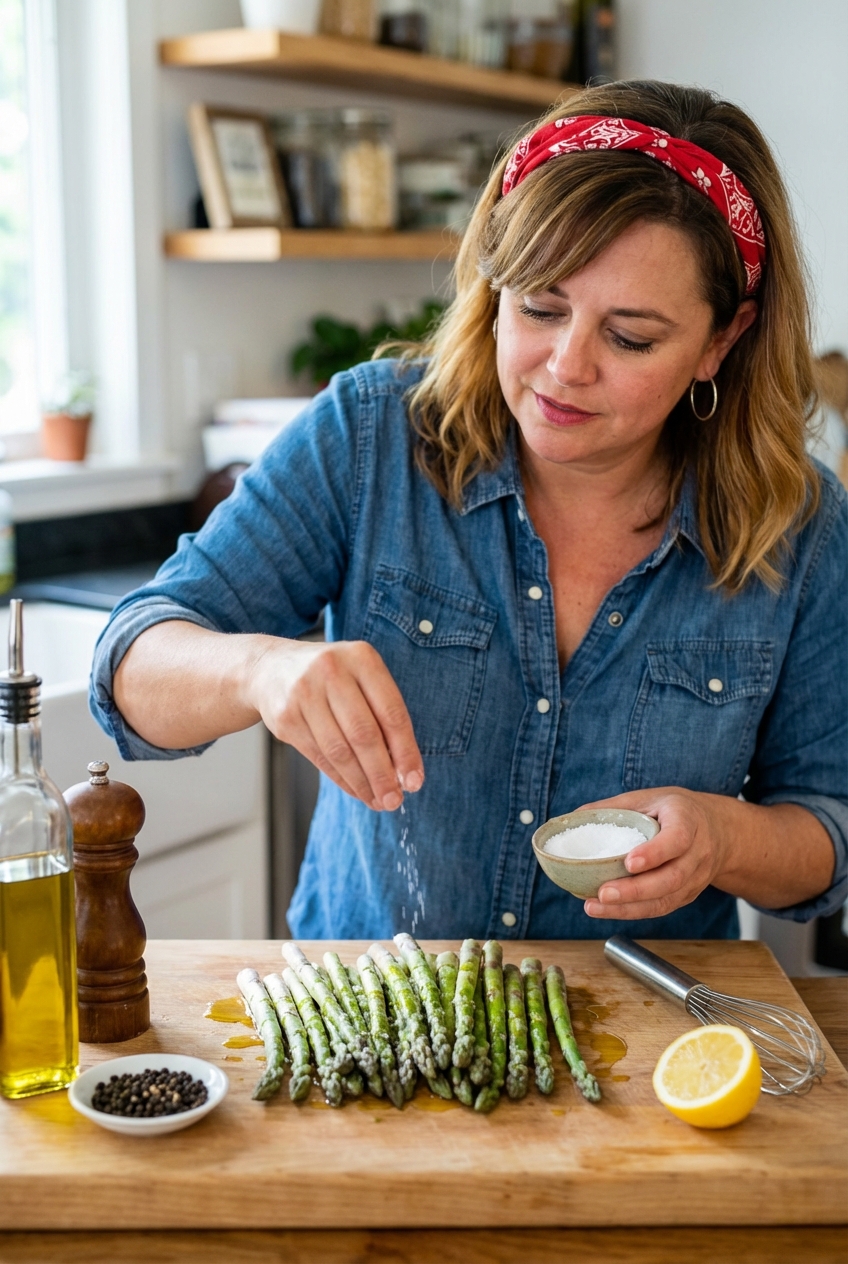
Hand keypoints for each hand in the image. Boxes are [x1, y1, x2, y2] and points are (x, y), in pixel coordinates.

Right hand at [247, 638, 423, 811]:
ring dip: (362, 782)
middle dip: (383, 774)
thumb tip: (404, 770)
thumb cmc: (332, 677)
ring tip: (378, 801)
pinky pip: (319, 756)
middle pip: (364, 734)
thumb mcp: (361, 677)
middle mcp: (331, 671)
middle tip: (395, 800)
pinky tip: (356, 790)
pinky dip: (341, 779)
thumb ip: (383, 714)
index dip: (406, 751)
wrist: (271, 668)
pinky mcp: (286, 717)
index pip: (391, 713)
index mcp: (361, 658)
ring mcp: (304, 693)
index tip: (415, 780)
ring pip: (339, 750)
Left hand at [577, 788, 726, 920]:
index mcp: (688, 821)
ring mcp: (695, 878)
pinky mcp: (688, 895)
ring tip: (595, 906)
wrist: (719, 832)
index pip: (677, 840)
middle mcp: (698, 853)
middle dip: (636, 890)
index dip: (655, 853)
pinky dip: (634, 912)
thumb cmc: (676, 812)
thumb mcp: (650, 798)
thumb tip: (572, 817)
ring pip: (666, 899)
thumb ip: (615, 807)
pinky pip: (662, 908)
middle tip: (603, 893)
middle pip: (671, 877)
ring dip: (629, 908)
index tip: (629, 862)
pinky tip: (608, 910)